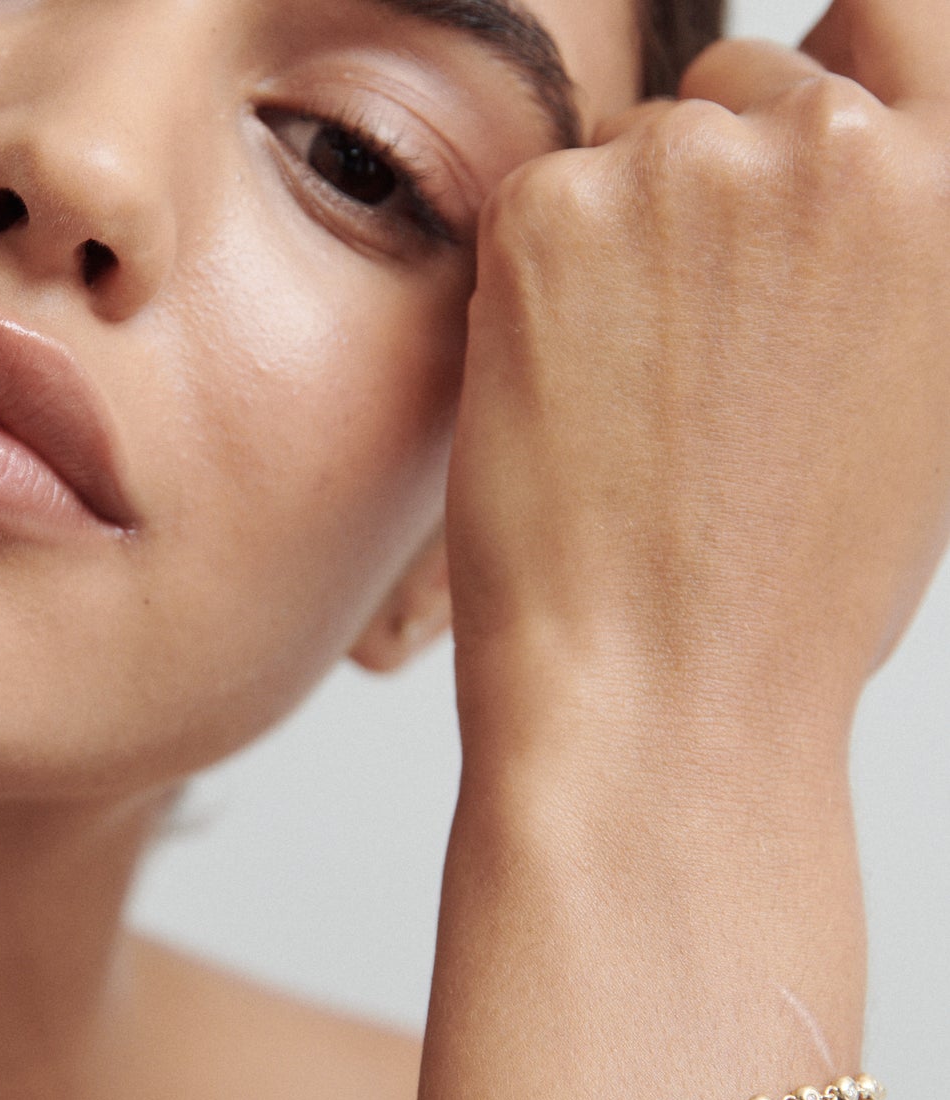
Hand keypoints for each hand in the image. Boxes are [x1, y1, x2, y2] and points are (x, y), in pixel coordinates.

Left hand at [446, 0, 949, 772]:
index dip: (815, 75)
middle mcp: (834, 153)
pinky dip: (528, 283)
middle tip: (669, 348)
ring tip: (623, 397)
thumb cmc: (788, 592)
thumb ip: (891, 256)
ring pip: (618, 152)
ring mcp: (686, 172)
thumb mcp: (916, 406)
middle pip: (729, 93)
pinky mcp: (550, 214)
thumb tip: (844, 147)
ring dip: (607, 241)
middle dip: (692, 191)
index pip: (888, 23)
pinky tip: (557, 395)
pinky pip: (531, 206)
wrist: (663, 692)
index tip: (763, 144)